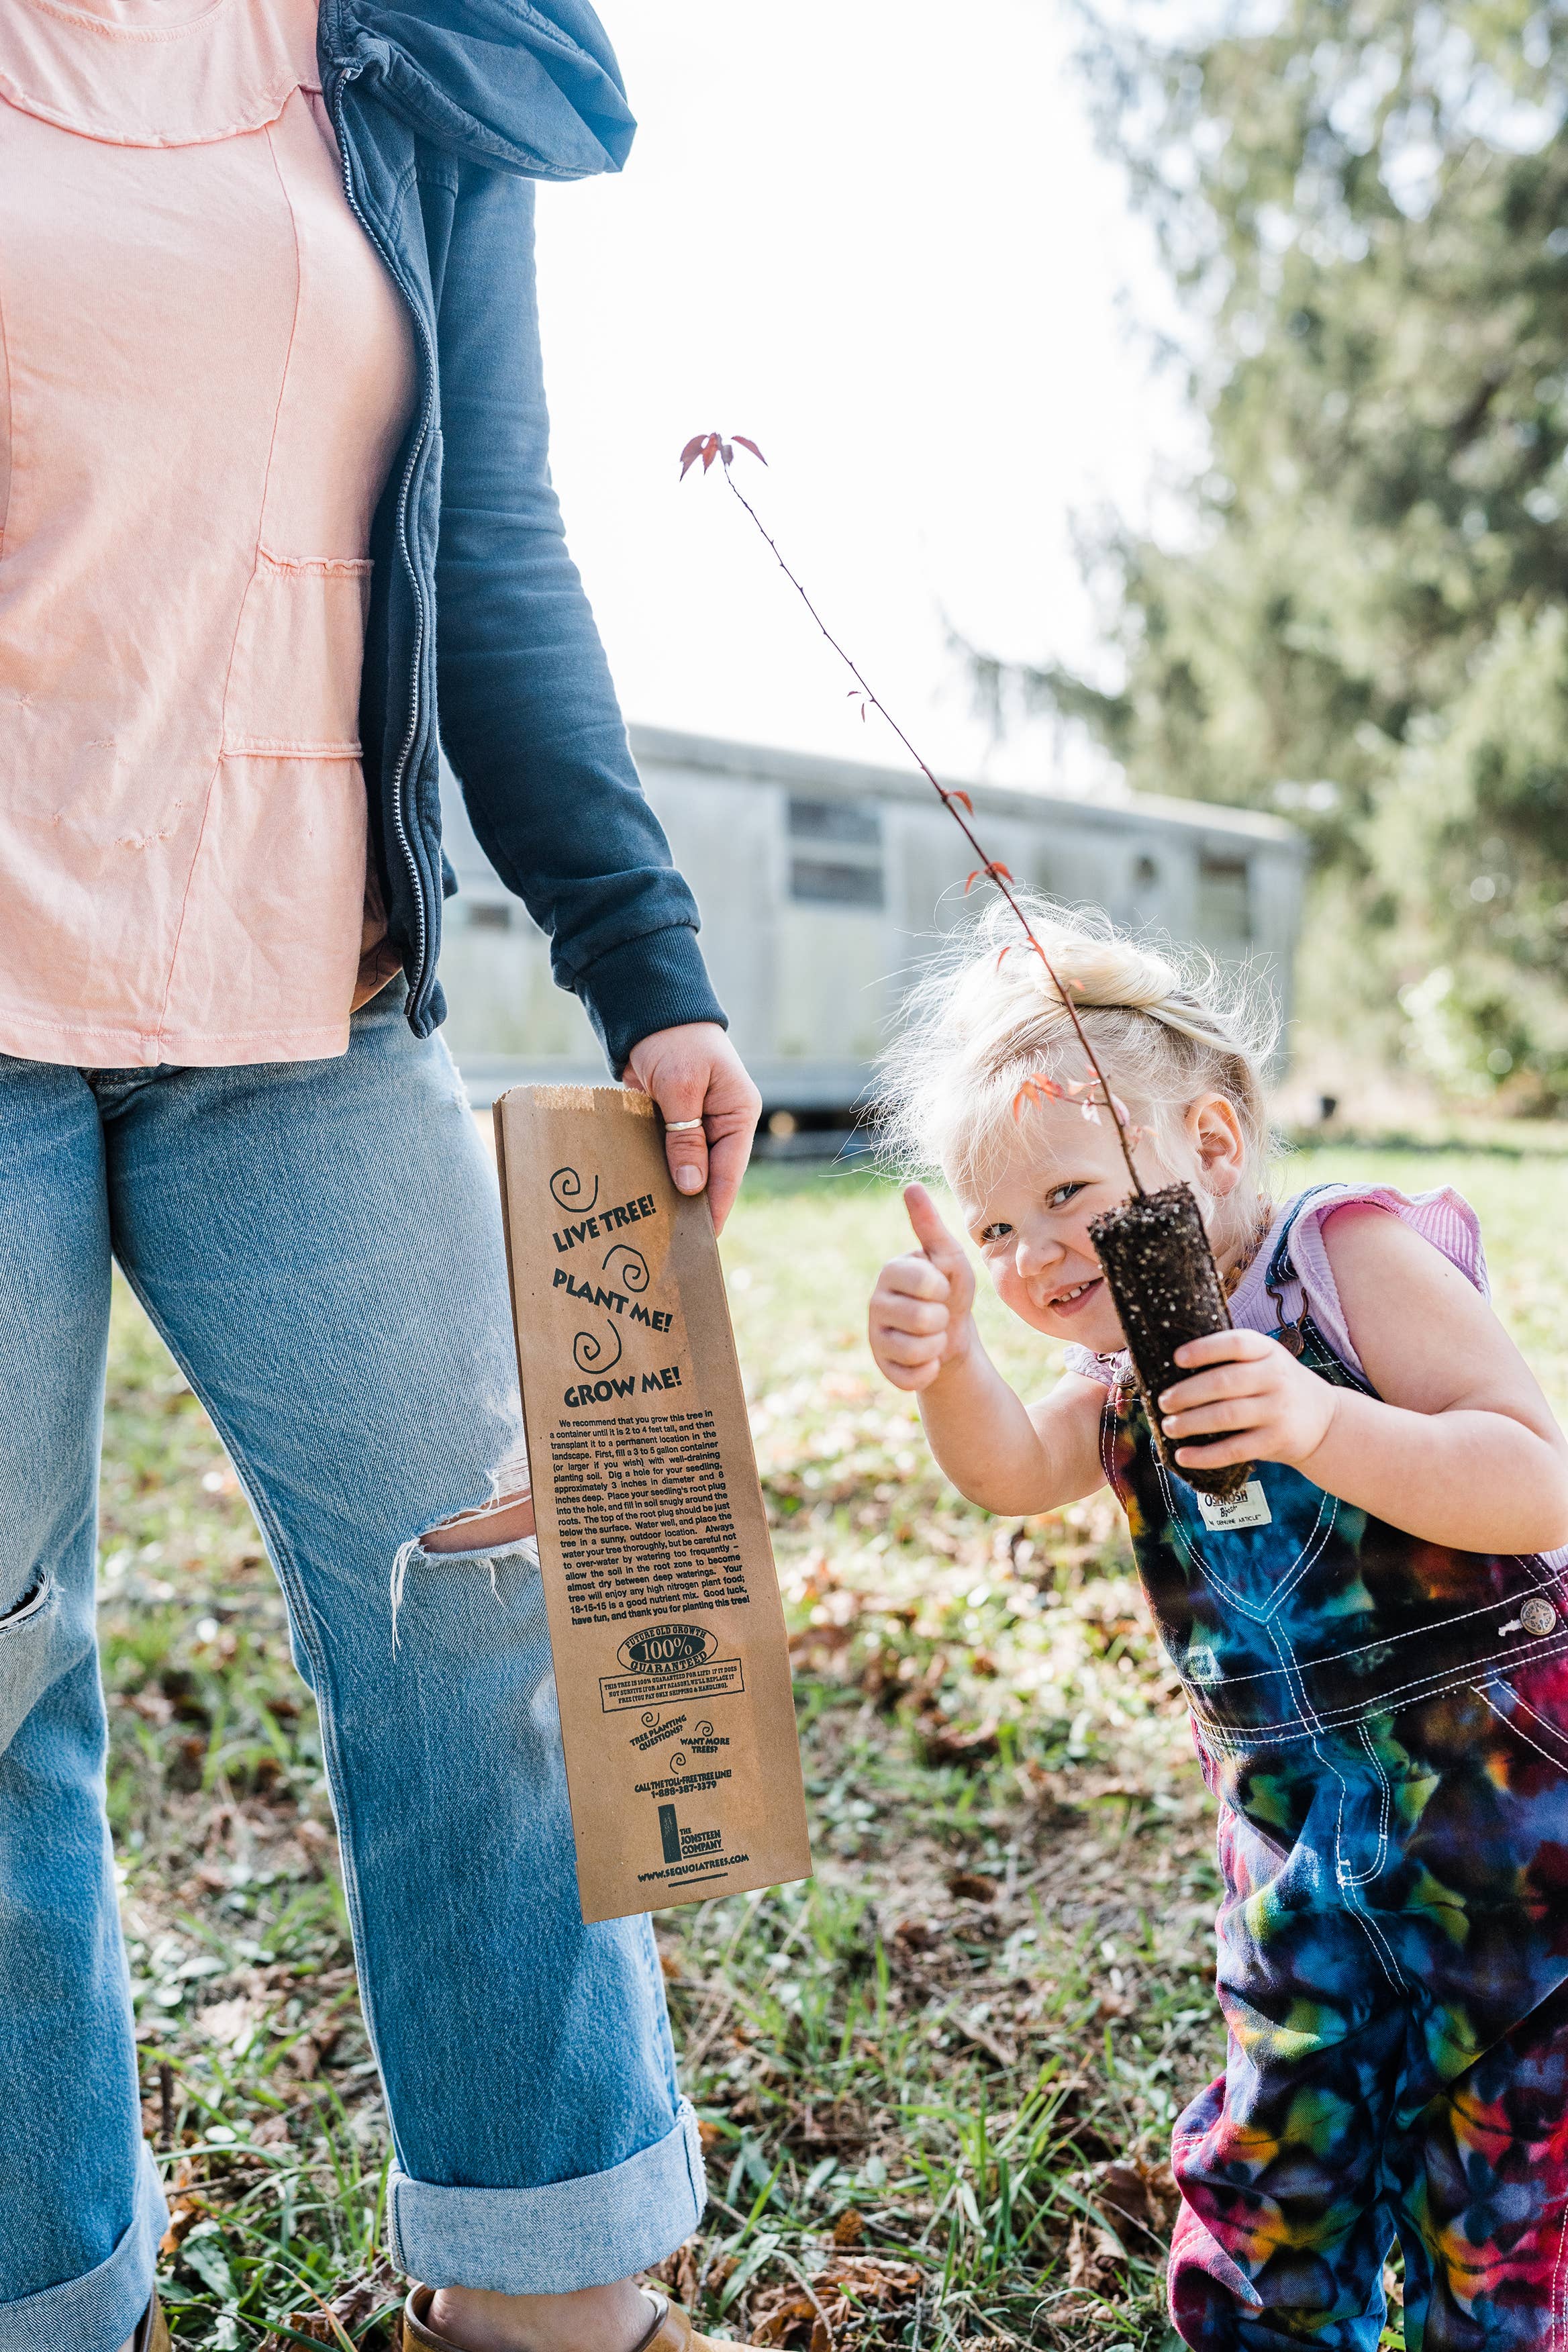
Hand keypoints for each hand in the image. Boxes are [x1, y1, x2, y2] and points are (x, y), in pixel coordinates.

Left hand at [622, 1022, 760, 1233]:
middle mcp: (723, 1121)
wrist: (650, 1010)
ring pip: (688, 1165)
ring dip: (672, 1188)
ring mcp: (698, 1121)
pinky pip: (668, 1152)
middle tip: (674, 1240)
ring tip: (657, 1224)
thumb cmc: (673, 1041)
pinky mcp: (674, 1119)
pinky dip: (657, 1169)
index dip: (717, 1205)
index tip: (704, 1237)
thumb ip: (685, 1138)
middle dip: (693, 1203)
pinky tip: (642, 1191)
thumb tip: (691, 1187)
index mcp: (739, 1112)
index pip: (730, 1170)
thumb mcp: (680, 1088)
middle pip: (711, 1173)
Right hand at [868, 1184, 977, 1391]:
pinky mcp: (882, 1366)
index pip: (922, 1282)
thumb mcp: (949, 1258)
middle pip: (922, 1319)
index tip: (940, 1287)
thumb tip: (911, 1186)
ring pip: (917, 1349)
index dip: (941, 1288)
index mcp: (891, 1271)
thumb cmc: (950, 1289)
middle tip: (938, 1313)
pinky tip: (928, 1358)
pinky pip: (911, 1377)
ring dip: (938, 1344)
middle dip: (942, 1318)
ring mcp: (876, 1336)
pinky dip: (930, 1370)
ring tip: (934, 1334)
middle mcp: (876, 1302)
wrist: (952, 1334)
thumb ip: (931, 1226)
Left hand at [1159, 1327, 1338, 1470]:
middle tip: (1163, 1402)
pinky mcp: (1276, 1441)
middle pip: (1224, 1382)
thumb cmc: (1277, 1385)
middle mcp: (1276, 1377)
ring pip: (1226, 1416)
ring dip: (1191, 1423)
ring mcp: (1278, 1410)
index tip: (1176, 1358)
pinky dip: (1205, 1455)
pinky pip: (1235, 1450)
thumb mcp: (1265, 1361)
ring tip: (1168, 1427)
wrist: (1324, 1420)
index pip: (1235, 1343)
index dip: (1204, 1349)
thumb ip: (1231, 1360)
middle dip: (1187, 1393)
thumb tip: (1171, 1367)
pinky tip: (1183, 1456)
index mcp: (1268, 1351)